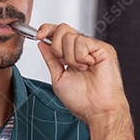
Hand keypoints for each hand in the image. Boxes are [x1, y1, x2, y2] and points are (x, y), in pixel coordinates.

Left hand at [35, 23, 138, 139]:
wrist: (98, 110)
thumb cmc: (82, 101)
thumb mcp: (58, 78)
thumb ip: (50, 59)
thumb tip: (41, 43)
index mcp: (72, 55)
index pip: (58, 34)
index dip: (47, 30)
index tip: (37, 36)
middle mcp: (83, 49)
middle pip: (63, 29)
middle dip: (56, 47)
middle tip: (64, 63)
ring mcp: (93, 47)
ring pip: (70, 36)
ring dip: (70, 57)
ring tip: (81, 70)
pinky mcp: (102, 48)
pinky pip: (82, 42)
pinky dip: (80, 57)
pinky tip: (89, 66)